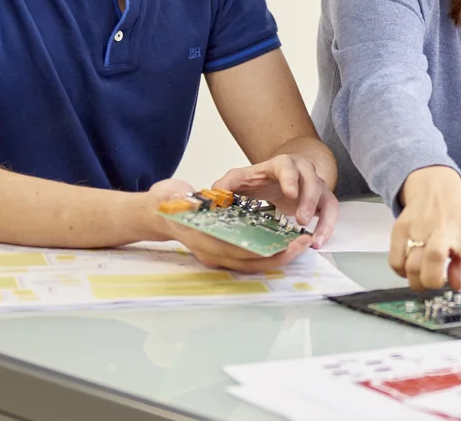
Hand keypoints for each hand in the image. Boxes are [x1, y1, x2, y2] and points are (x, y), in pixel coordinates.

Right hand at [143, 179, 313, 272]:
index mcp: (203, 240)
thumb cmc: (166, 203)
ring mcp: (217, 255)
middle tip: (304, 243)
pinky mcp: (222, 252)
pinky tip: (286, 242)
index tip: (287, 243)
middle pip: (251, 262)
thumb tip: (190, 201)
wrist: (157, 212)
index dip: (264, 250)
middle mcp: (211, 253)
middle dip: (280, 256)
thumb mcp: (174, 196)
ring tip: (302, 243)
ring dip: (279, 256)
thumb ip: (183, 200)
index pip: (238, 251)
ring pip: (254, 264)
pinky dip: (269, 253)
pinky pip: (250, 258)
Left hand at [213, 153, 339, 247]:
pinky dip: (328, 227)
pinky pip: (331, 213)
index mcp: (282, 165)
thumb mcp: (239, 178)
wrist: (278, 176)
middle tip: (302, 220)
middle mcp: (304, 172)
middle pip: (312, 182)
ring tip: (314, 239)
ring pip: (327, 199)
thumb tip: (215, 195)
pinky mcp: (322, 201)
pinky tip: (318, 242)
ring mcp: (315, 186)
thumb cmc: (259, 178)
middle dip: (309, 202)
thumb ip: (225, 185)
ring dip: (324, 219)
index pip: (288, 167)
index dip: (291, 179)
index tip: (290, 193)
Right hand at [390, 166, 460, 310]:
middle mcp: (444, 231)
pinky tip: (410, 266)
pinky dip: (402, 272)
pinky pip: (395, 263)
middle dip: (433, 281)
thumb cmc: (457, 215)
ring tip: (424, 274)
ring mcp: (419, 228)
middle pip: (433, 262)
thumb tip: (457, 287)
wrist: (434, 184)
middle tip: (435, 282)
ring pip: (411, 267)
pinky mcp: (400, 228)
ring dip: (417, 280)